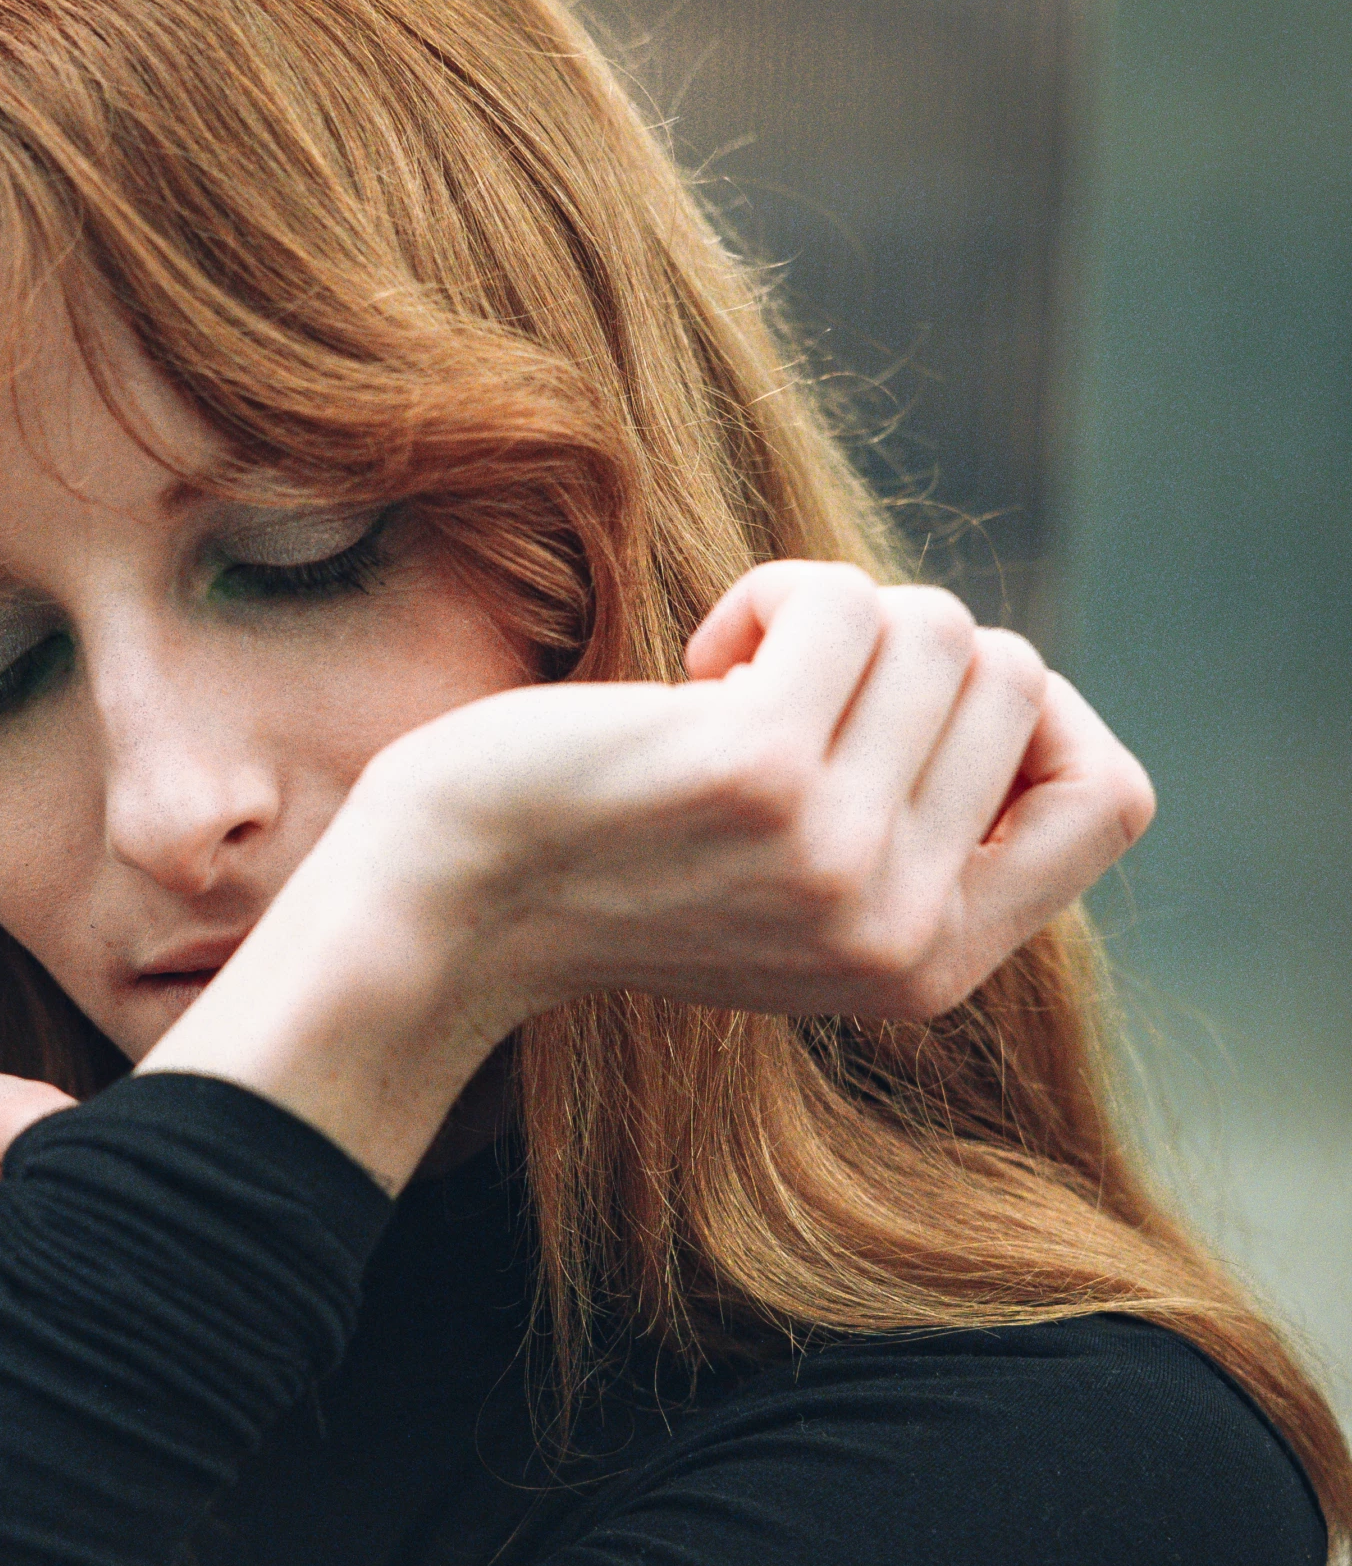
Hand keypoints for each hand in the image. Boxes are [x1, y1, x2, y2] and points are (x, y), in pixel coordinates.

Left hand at [140, 562, 1152, 1194]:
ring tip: (727, 694)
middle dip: (900, 653)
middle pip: (1015, 680)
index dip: (1044, 719)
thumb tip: (1009, 677)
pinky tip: (695, 670)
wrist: (453, 905)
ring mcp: (837, 855)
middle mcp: (902, 928)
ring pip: (939, 630)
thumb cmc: (618, 864)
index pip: (1112, 799)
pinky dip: (772, 599)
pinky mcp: (759, 774)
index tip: (920, 713)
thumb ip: (914, 827)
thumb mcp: (799, 890)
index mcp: (930, 966)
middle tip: (780, 705)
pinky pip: (844, 605)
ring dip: (830, 621)